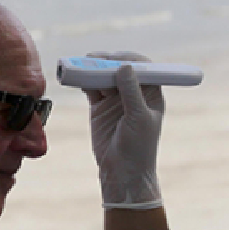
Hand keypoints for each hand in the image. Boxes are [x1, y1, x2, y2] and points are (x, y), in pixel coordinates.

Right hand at [86, 51, 164, 208]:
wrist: (121, 172)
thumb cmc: (138, 147)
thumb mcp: (139, 118)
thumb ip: (132, 92)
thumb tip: (125, 66)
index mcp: (150, 93)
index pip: (142, 68)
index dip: (128, 60)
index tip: (115, 58)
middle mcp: (133, 93)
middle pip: (120, 68)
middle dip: (107, 62)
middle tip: (92, 57)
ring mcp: (115, 98)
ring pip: (104, 76)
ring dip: (93, 69)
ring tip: (80, 64)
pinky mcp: (100, 106)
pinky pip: (91, 87)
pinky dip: (84, 81)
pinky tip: (78, 77)